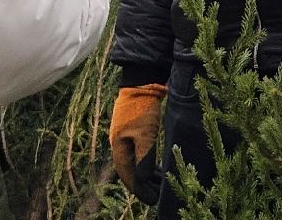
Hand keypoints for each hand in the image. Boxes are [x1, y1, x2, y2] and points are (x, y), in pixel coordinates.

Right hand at [109, 83, 167, 197]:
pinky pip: (140, 153)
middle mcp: (120, 145)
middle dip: (145, 185)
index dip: (140, 190)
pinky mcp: (134, 130)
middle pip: (131, 171)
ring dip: (148, 174)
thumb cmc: (143, 109)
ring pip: (136, 162)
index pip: (128, 176)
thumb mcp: (146, 136)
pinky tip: (157, 166)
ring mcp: (126, 137)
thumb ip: (144, 159)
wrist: (142, 81)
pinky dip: (148, 162)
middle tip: (159, 194)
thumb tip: (143, 182)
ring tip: (162, 183)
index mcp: (119, 148)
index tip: (153, 200)